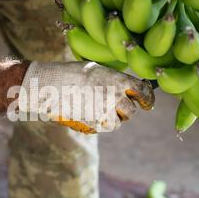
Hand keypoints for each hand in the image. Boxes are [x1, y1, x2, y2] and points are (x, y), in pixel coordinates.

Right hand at [17, 61, 154, 132]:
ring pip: (119, 122)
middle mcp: (116, 97)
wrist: (51, 86)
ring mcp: (105, 112)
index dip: (147, 99)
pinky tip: (91, 115)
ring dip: (114, 118)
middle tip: (117, 106)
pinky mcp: (95, 124)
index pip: (143, 91)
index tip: (147, 103)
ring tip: (98, 108)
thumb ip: (113, 80)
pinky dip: (102, 124)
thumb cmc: (71, 74)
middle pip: (131, 111)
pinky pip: (106, 127)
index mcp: (118, 80)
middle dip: (126, 110)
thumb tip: (127, 89)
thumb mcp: (97, 70)